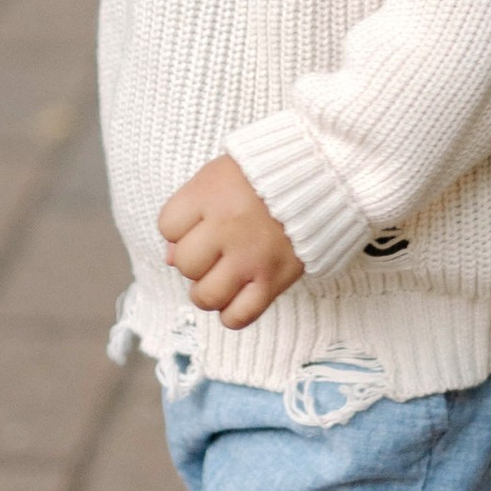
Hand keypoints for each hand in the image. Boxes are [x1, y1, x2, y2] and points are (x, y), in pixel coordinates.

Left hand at [159, 155, 304, 332]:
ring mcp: (252, 256)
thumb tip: (170, 258)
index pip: (167, 226)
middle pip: (184, 263)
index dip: (179, 227)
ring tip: (224, 275)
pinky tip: (238, 295)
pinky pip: (239, 316)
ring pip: (205, 296)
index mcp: (211, 193)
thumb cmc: (266, 174)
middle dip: (195, 259)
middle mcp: (228, 226)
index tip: (201, 219)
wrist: (324, 174)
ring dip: (209, 290)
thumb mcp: (219, 175)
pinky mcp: (275, 279)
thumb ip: (190, 209)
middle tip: (216, 247)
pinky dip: (232, 313)